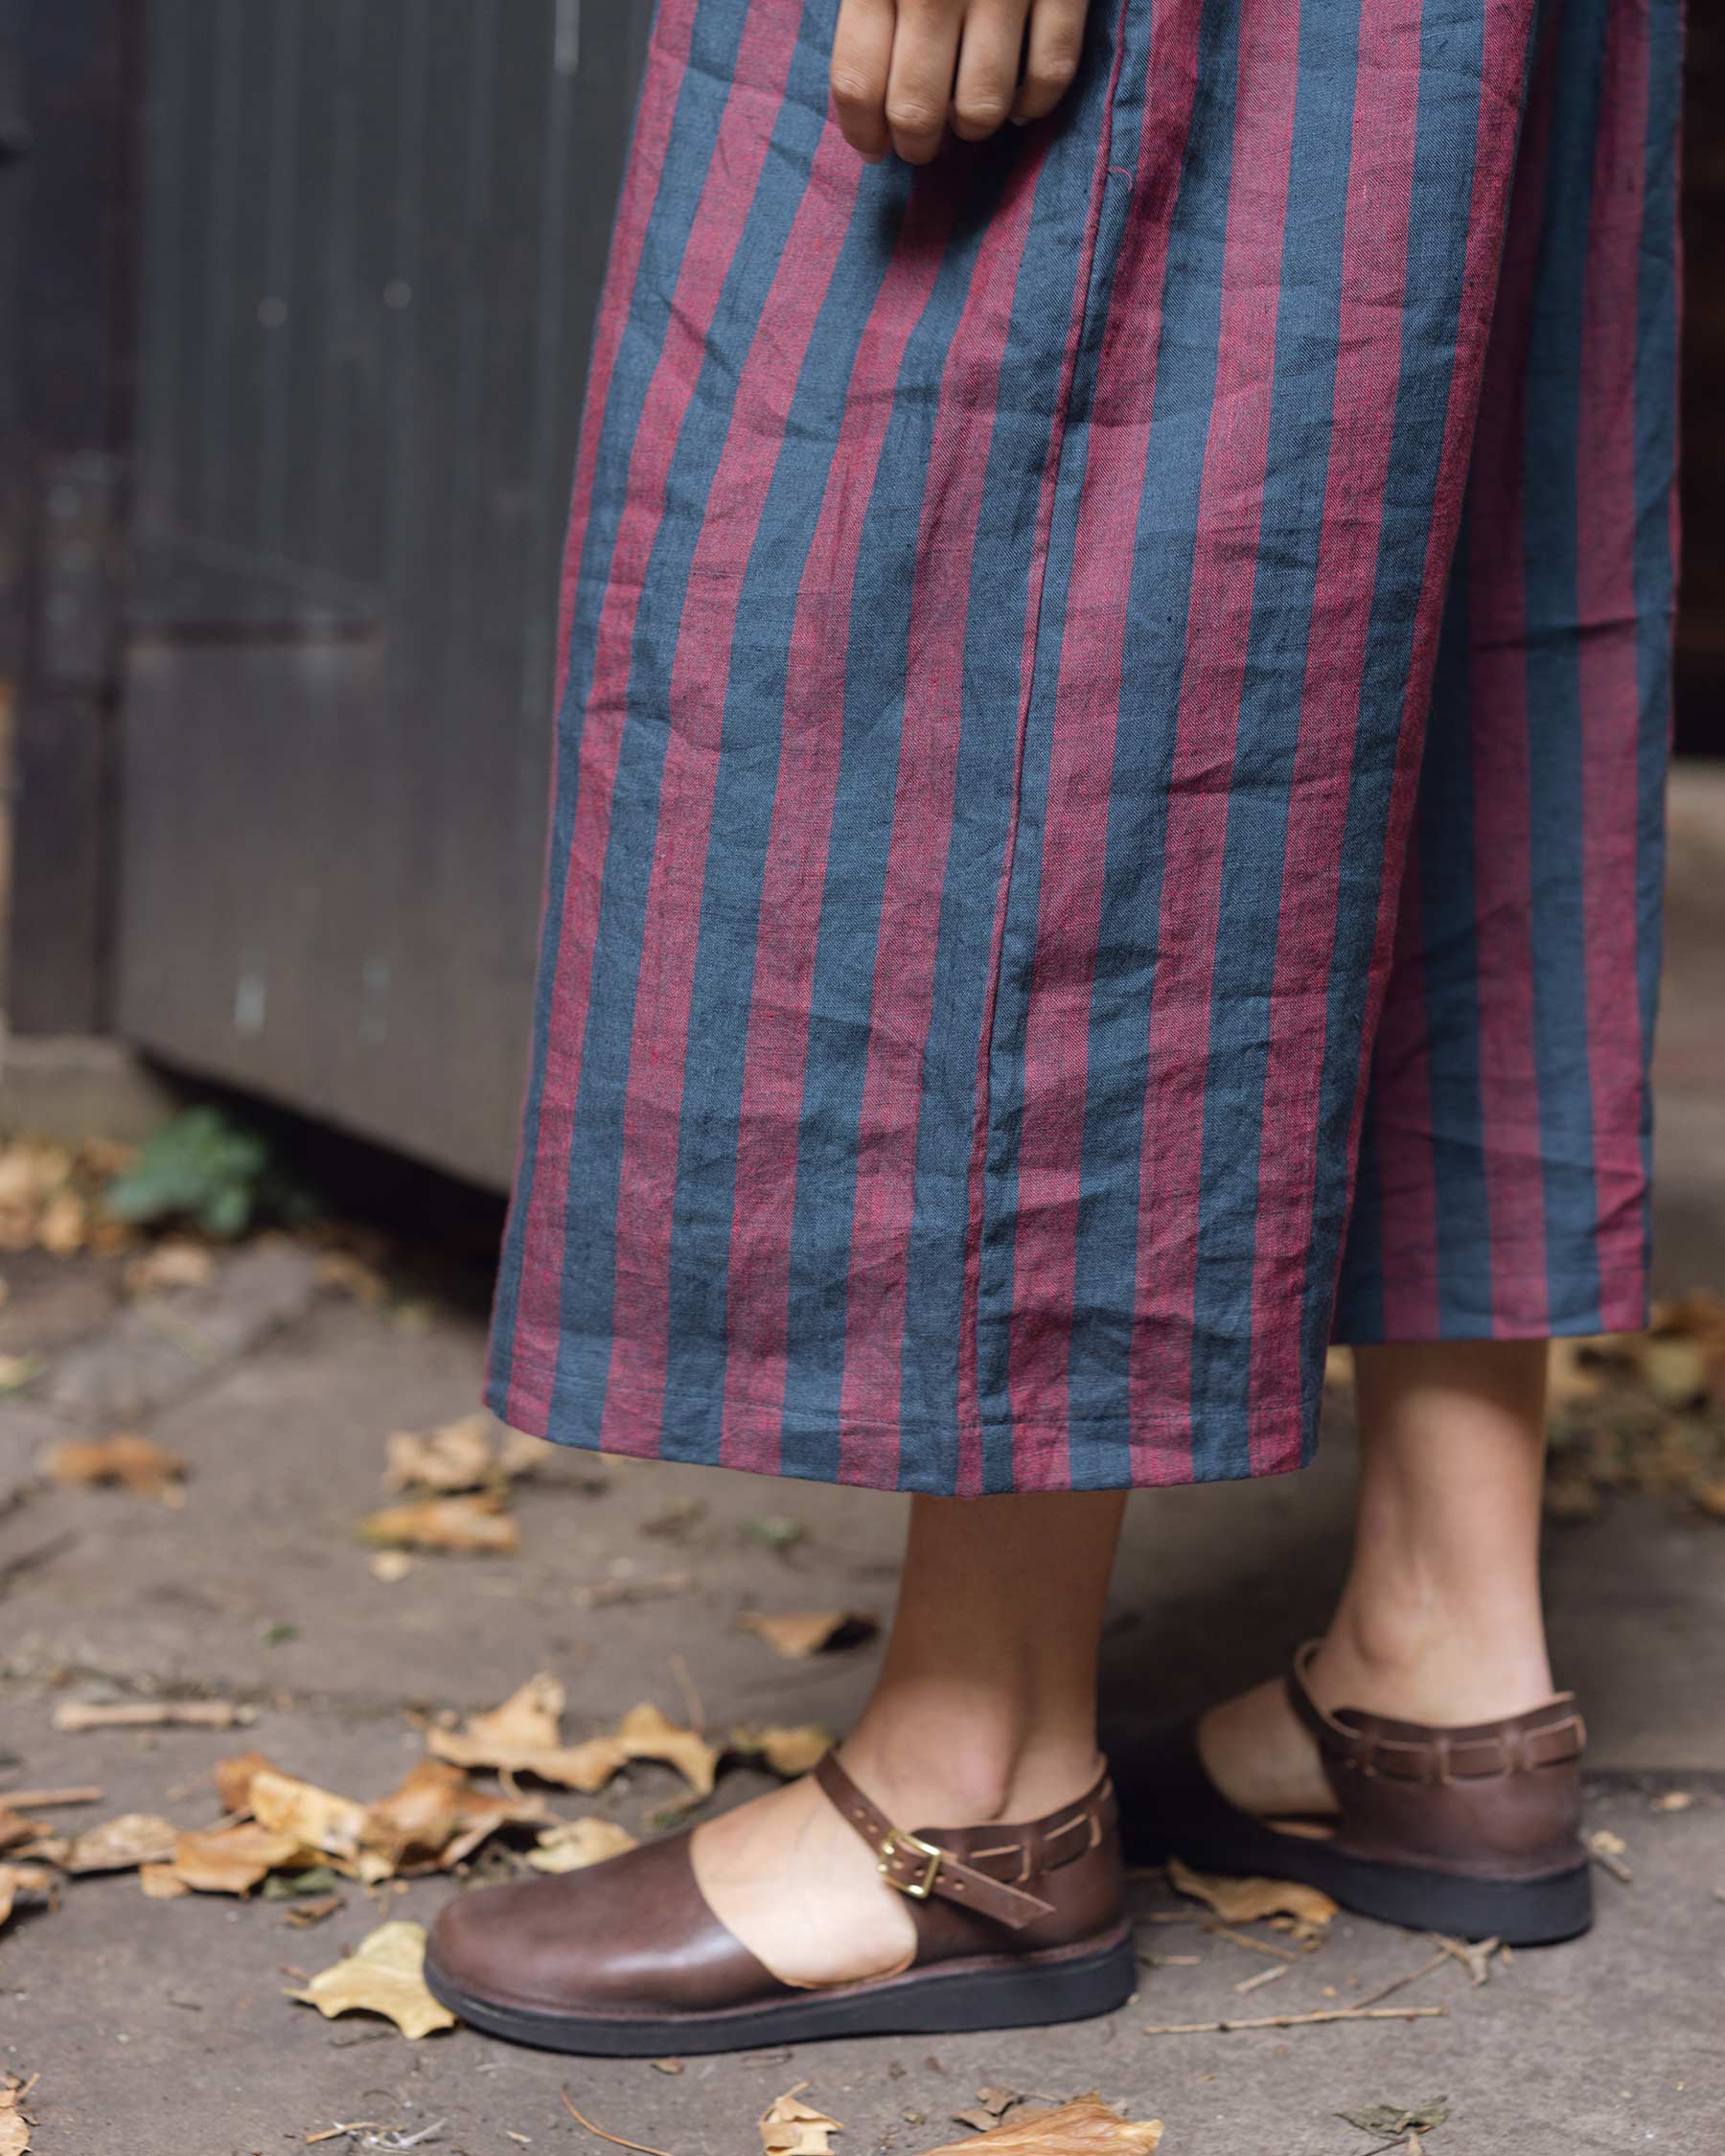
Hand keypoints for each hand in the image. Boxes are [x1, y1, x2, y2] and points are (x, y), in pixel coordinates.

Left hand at [830, 0, 1089, 165]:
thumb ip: (871, 13)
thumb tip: (868, 107)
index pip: (858, 83)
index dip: (864, 133)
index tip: (875, 147)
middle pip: (916, 110)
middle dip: (917, 145)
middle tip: (924, 143)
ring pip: (982, 106)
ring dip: (975, 128)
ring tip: (970, 116)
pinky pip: (1049, 76)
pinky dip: (1033, 104)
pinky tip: (1019, 102)